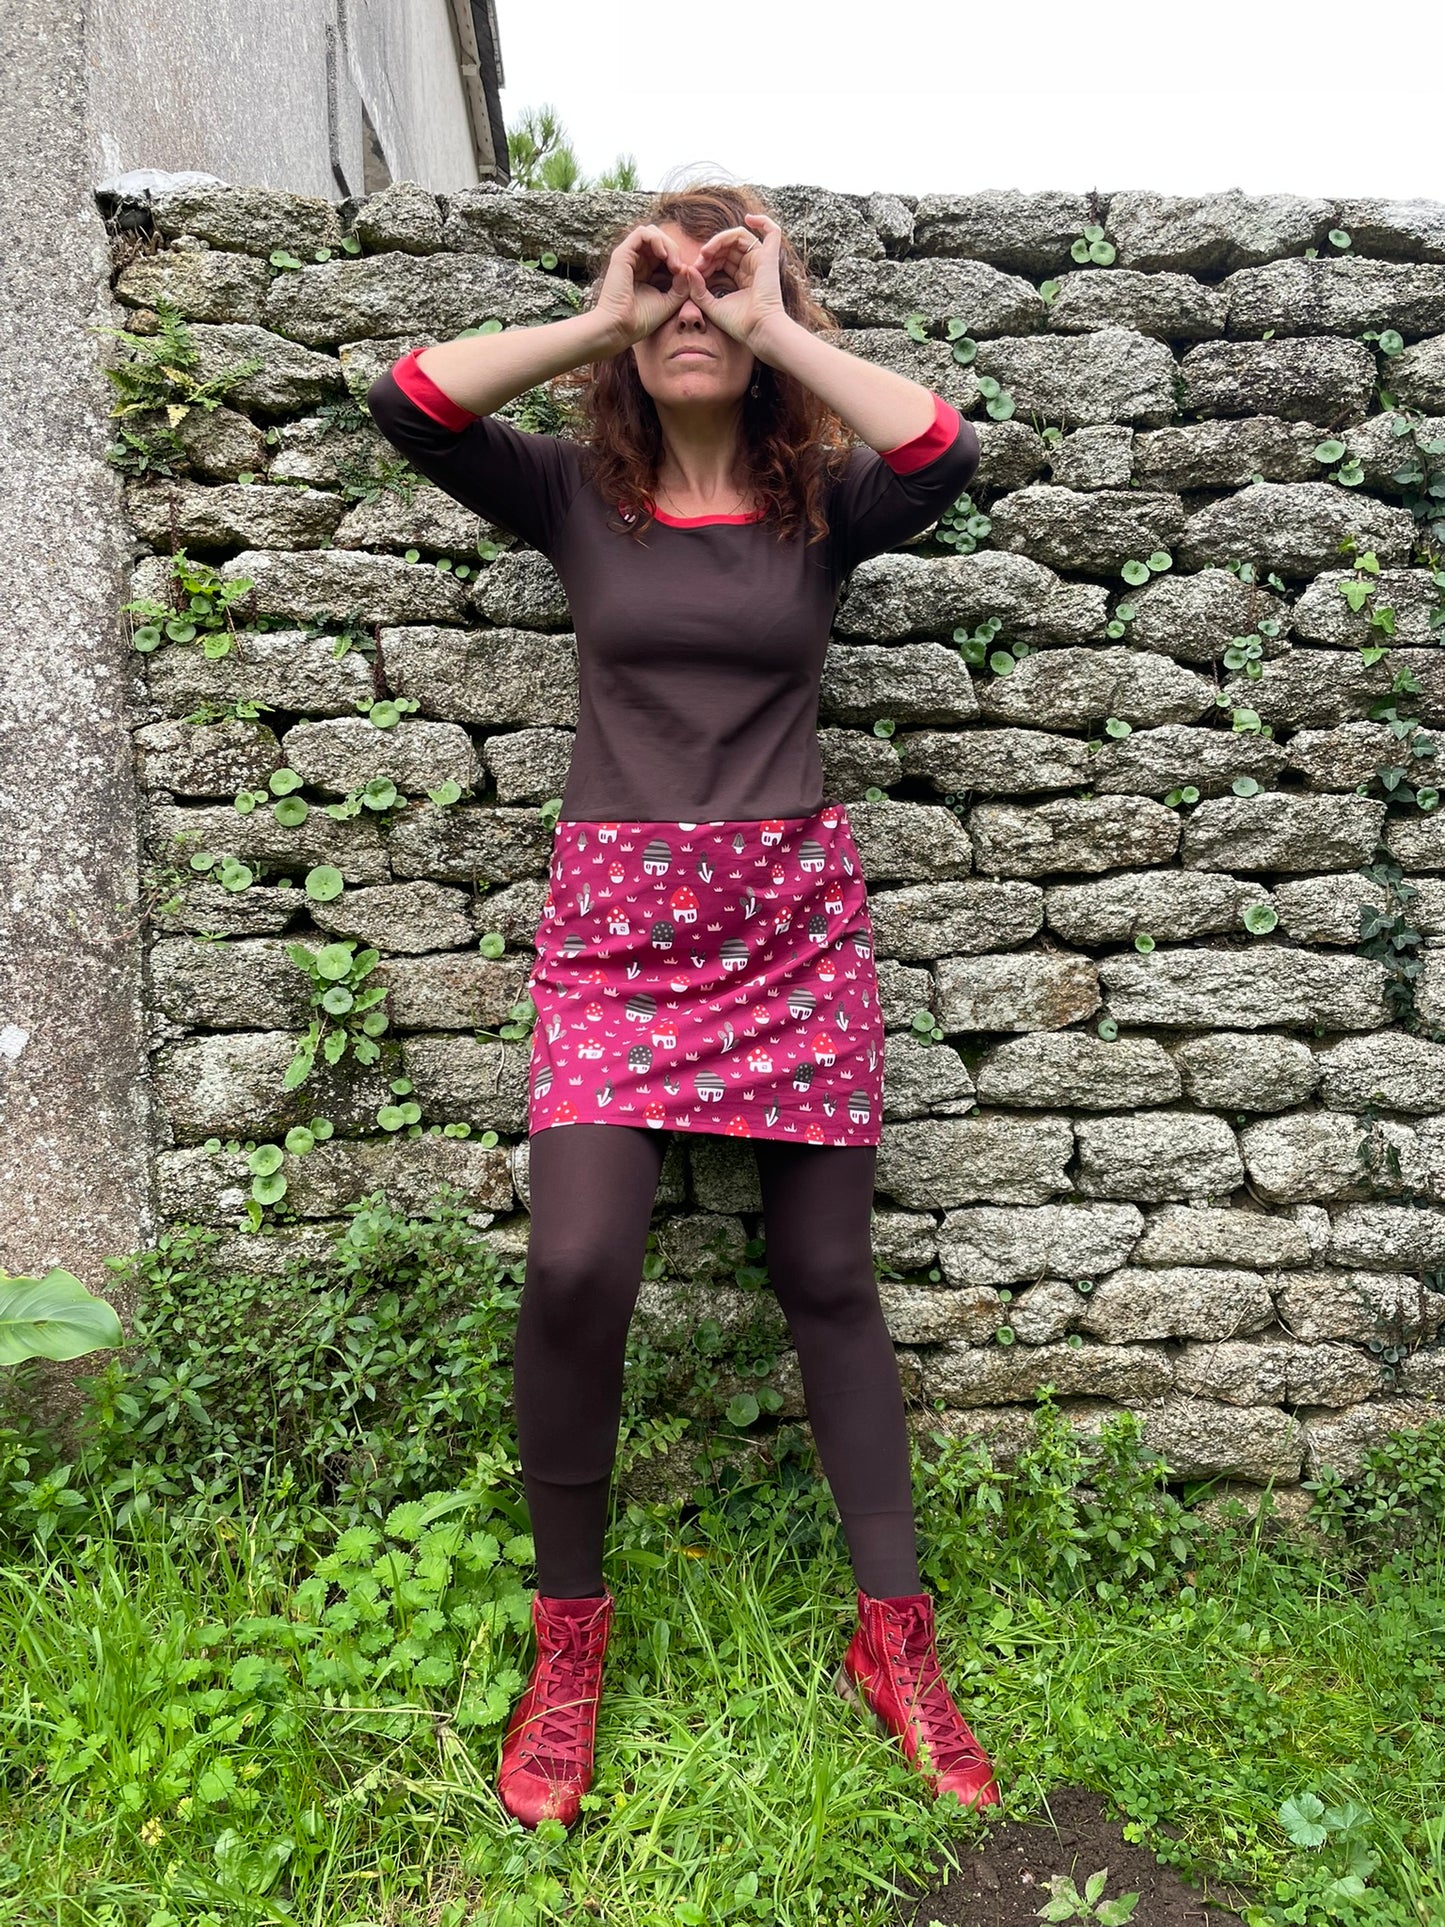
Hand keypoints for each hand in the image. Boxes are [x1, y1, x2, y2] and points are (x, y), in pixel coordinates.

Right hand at [594, 224, 690, 350]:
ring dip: (667, 244)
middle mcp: (637, 261)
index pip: (665, 252)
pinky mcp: (622, 254)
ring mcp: (629, 256)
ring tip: (672, 262)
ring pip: (652, 233)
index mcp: (646, 271)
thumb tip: (689, 269)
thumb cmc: (641, 320)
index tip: (684, 275)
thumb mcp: (670, 301)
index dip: (677, 258)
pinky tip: (664, 255)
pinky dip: (656, 240)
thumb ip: (682, 286)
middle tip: (679, 268)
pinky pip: (642, 233)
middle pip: (660, 239)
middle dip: (674, 249)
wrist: (621, 328)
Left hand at [683, 212, 789, 351]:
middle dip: (710, 251)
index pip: (720, 259)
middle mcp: (751, 268)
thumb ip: (697, 289)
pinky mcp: (770, 257)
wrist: (757, 329)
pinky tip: (749, 218)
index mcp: (740, 278)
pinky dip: (762, 221)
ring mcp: (761, 261)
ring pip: (739, 237)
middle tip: (699, 260)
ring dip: (720, 240)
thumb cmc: (738, 323)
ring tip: (708, 251)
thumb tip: (687, 269)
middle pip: (728, 247)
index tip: (694, 272)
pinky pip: (771, 231)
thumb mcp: (710, 305)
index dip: (706, 261)